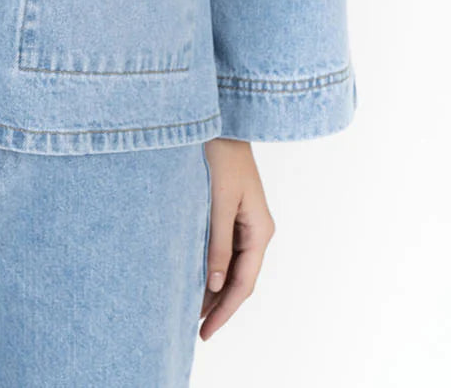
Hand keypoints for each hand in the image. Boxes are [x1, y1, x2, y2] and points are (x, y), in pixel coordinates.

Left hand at [199, 137, 275, 340]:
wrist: (220, 120)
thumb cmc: (220, 155)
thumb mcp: (217, 200)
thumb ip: (217, 242)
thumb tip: (216, 284)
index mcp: (260, 229)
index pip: (244, 283)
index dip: (225, 310)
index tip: (205, 331)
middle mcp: (256, 229)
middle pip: (239, 278)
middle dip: (219, 305)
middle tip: (194, 329)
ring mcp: (245, 221)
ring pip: (231, 265)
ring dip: (214, 287)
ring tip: (190, 309)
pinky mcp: (231, 211)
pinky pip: (223, 248)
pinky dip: (210, 266)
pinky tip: (194, 276)